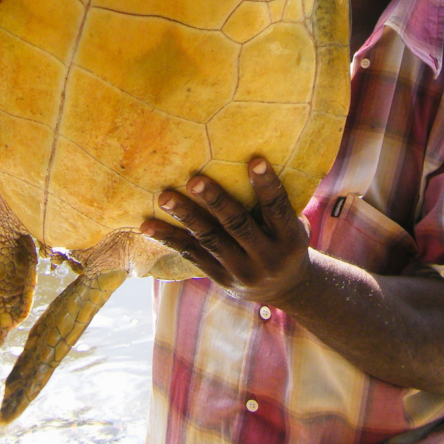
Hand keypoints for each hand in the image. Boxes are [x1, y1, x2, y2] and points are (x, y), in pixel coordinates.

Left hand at [140, 157, 311, 305]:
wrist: (283, 288)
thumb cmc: (287, 240)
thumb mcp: (296, 224)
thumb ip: (280, 202)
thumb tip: (256, 156)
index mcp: (290, 239)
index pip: (277, 208)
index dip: (266, 184)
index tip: (255, 160)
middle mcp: (266, 257)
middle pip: (237, 224)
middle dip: (215, 201)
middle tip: (194, 180)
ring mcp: (241, 271)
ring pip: (209, 239)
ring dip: (186, 216)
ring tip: (165, 197)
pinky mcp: (219, 277)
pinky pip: (191, 254)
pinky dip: (168, 238)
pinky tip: (148, 225)